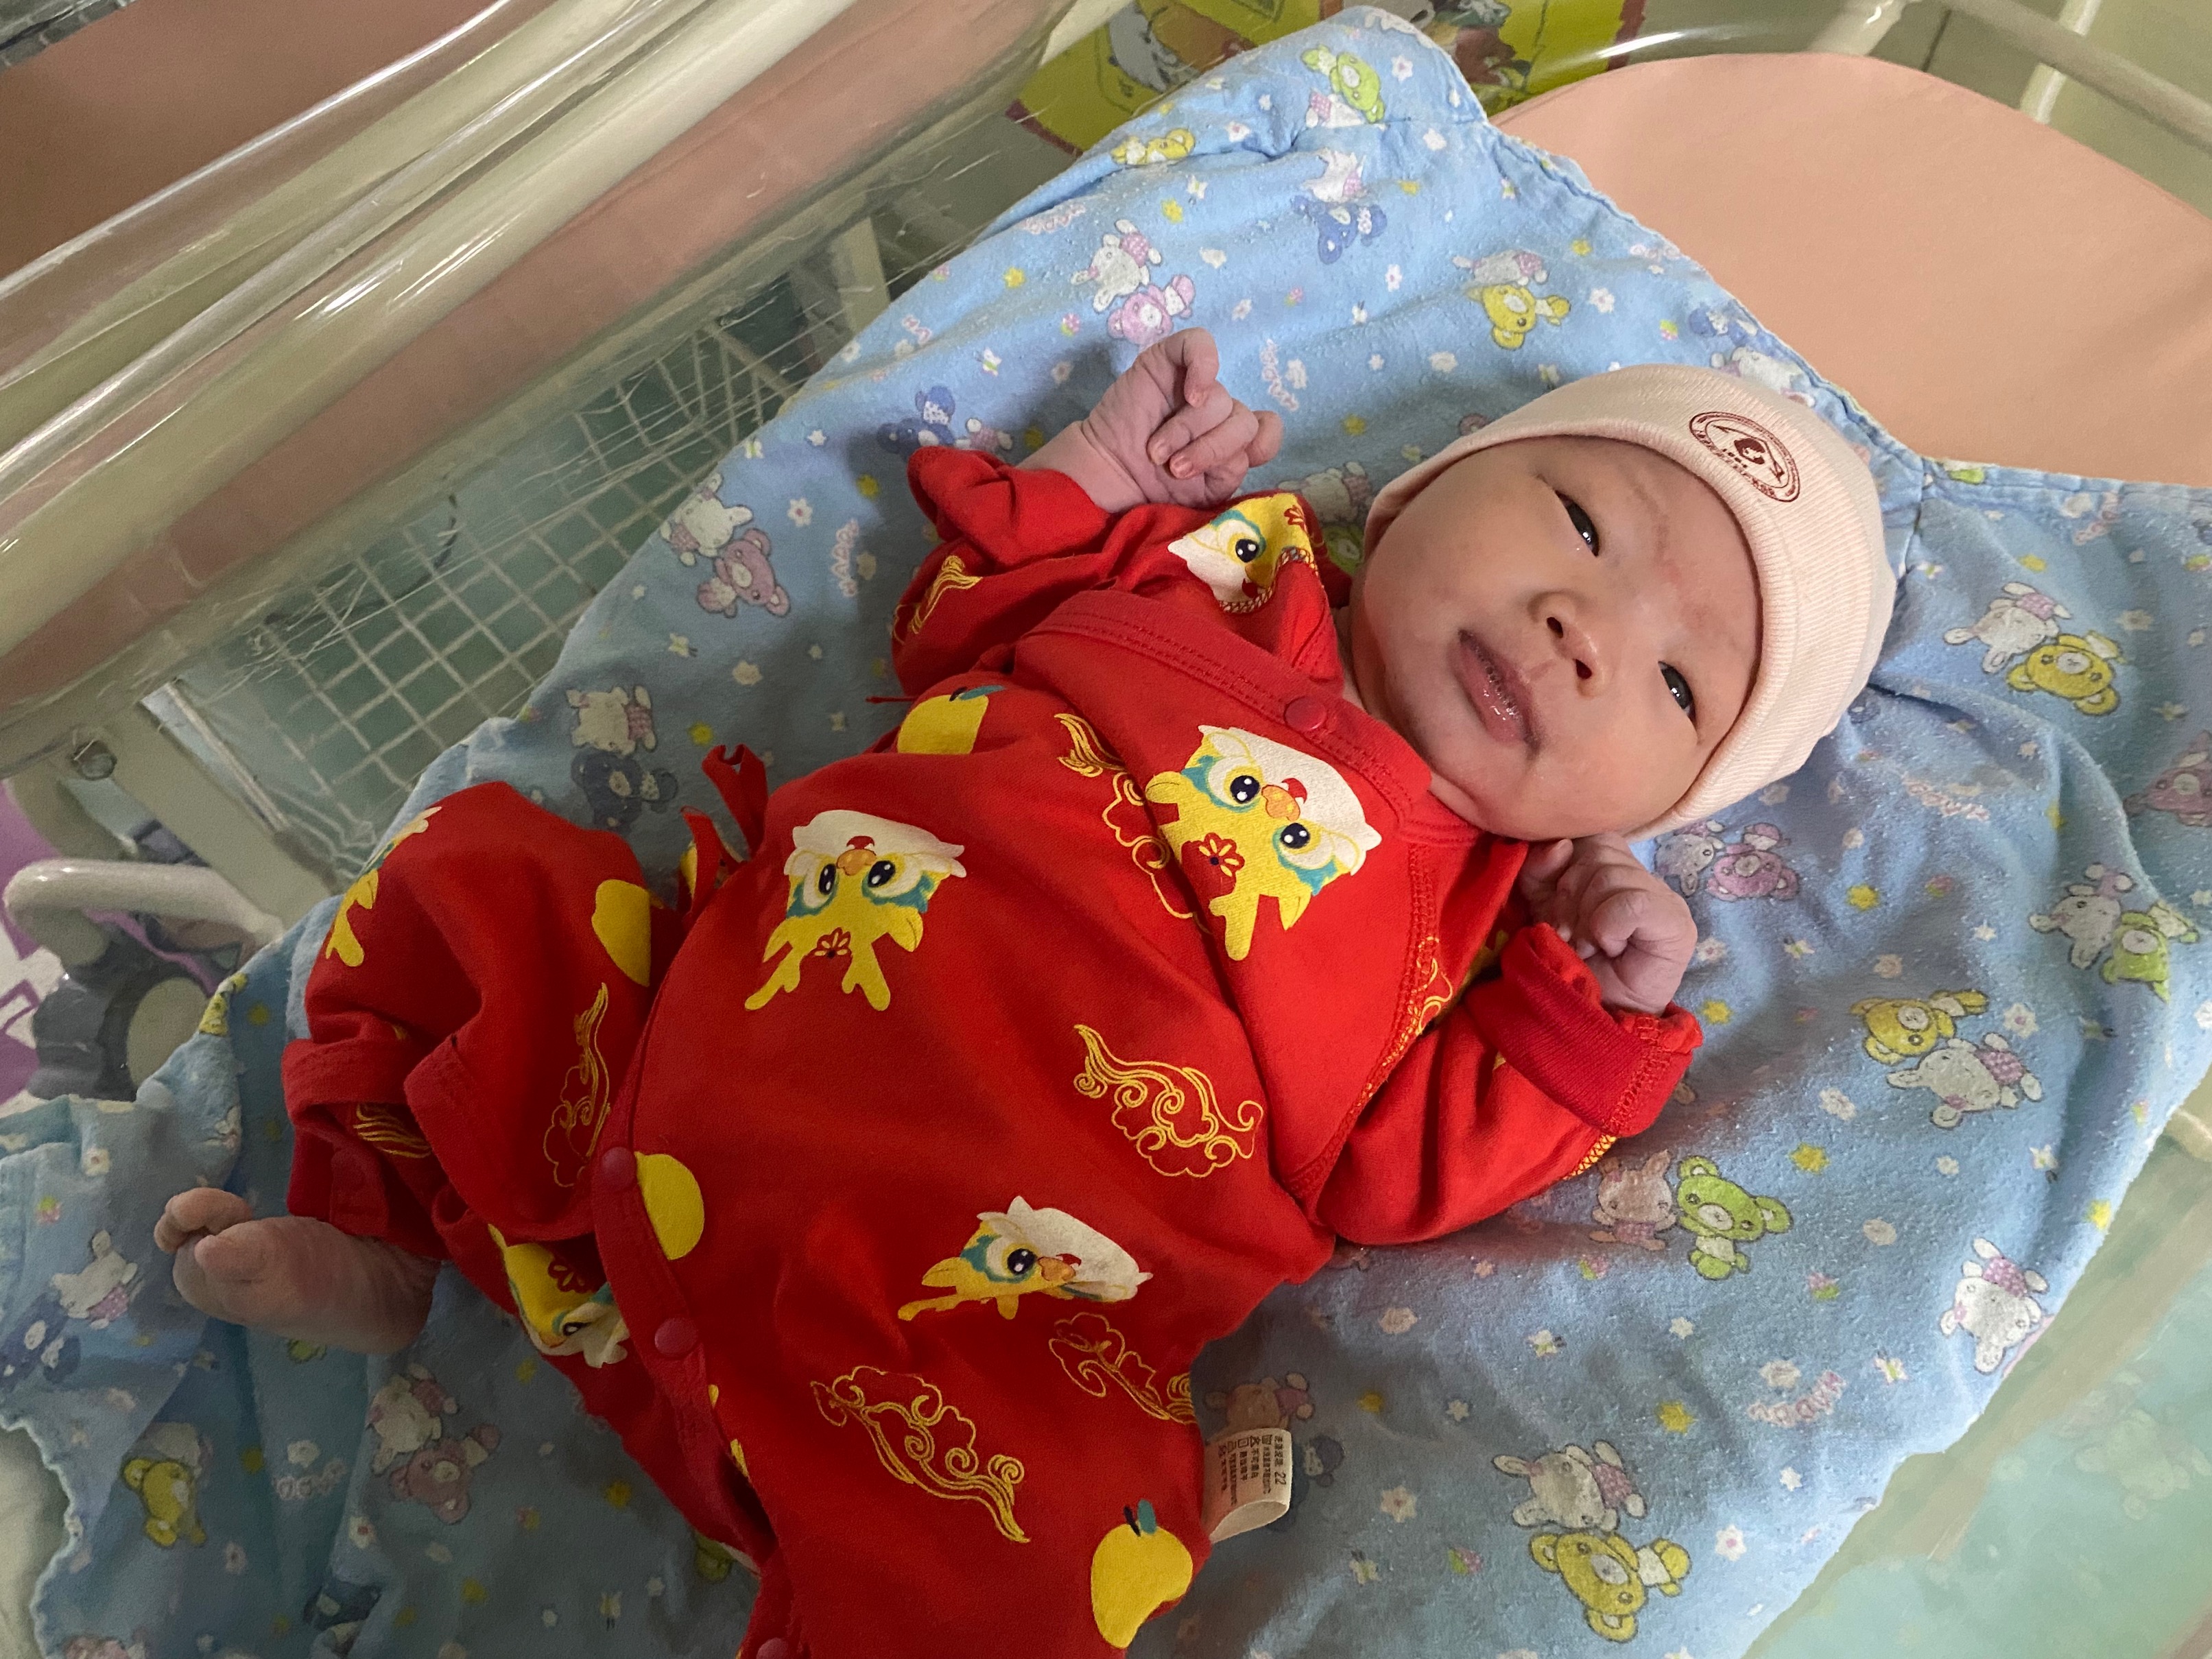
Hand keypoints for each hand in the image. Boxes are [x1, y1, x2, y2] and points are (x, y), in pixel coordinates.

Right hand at [1026, 328, 1282, 512]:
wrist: (1109, 478)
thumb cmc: (1152, 488)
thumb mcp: (1202, 493)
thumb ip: (1231, 470)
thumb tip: (1246, 450)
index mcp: (1231, 441)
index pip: (1268, 432)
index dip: (1255, 449)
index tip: (1222, 471)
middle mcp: (1218, 412)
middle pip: (1243, 421)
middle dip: (1211, 449)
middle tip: (1176, 468)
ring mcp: (1195, 383)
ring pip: (1220, 399)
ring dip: (1187, 431)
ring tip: (1158, 451)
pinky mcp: (1169, 359)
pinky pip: (1200, 344)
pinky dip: (1203, 368)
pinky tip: (1190, 395)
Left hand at [1516, 834, 1696, 1015]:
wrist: (1593, 1014)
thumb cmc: (1570, 962)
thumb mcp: (1542, 907)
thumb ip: (1540, 870)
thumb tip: (1562, 844)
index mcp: (1616, 869)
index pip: (1590, 839)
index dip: (1564, 871)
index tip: (1557, 914)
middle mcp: (1644, 878)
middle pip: (1599, 852)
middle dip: (1571, 897)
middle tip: (1573, 935)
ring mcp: (1665, 899)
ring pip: (1612, 875)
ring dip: (1587, 917)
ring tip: (1589, 946)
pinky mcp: (1676, 924)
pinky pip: (1631, 902)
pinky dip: (1608, 926)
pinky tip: (1610, 948)